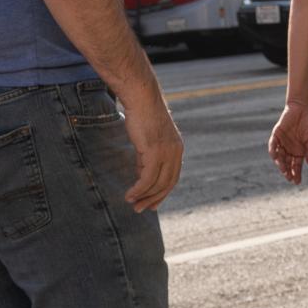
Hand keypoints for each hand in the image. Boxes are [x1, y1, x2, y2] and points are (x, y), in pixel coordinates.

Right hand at [119, 89, 182, 212]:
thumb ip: (147, 157)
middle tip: (141, 209)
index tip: (153, 203)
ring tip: (132, 204)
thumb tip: (142, 175)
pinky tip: (130, 195)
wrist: (142, 98)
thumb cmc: (143, 115)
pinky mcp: (155, 152)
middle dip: (154, 198)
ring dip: (145, 196)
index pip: (173, 177)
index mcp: (177, 149)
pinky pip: (148, 178)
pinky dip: (139, 189)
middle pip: (168, 183)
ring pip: (158, 183)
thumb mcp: (148, 140)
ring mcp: (167, 152)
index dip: (163, 192)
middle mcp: (176, 152)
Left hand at [269, 97, 307, 183]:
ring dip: (281, 163)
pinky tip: (275, 157)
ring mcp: (283, 142)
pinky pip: (273, 145)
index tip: (297, 182)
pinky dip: (273, 151)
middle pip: (287, 163)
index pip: (297, 165)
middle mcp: (290, 148)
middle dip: (288, 171)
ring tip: (283, 169)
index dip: (297, 174)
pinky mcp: (277, 134)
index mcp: (299, 151)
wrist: (303, 107)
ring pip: (279, 157)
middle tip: (289, 178)